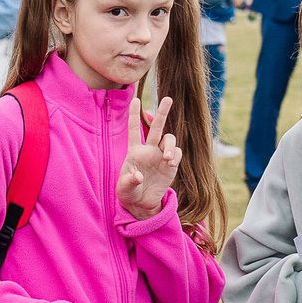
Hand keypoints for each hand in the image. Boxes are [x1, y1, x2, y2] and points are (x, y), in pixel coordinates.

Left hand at [118, 99, 179, 219]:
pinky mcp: (171, 164)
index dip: (134, 114)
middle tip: (168, 98)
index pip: (134, 129)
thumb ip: (130, 181)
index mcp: (135, 151)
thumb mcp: (124, 189)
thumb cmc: (129, 193)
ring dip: (170, 145)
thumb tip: (138, 176)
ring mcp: (161, 156)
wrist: (142, 203)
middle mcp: (149, 149)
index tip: (135, 99)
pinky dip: (175, 155)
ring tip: (167, 158)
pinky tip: (170, 163)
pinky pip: (177, 153)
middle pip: (156, 127)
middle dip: (162, 112)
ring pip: (169, 139)